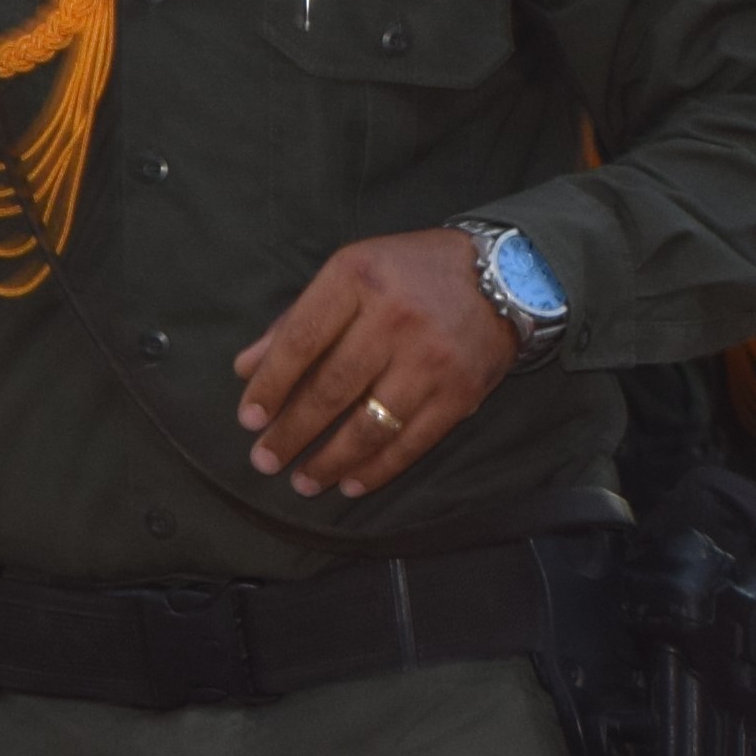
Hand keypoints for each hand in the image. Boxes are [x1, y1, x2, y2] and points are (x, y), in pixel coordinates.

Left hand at [233, 230, 525, 500]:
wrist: (508, 276)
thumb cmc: (413, 272)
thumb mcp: (352, 273)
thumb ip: (298, 319)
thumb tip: (247, 368)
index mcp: (358, 279)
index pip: (302, 341)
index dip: (271, 385)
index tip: (249, 419)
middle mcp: (395, 319)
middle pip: (332, 388)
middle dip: (293, 431)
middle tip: (265, 460)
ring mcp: (431, 360)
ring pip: (371, 424)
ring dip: (331, 460)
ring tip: (302, 482)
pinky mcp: (461, 393)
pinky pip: (412, 441)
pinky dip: (378, 468)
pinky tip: (351, 483)